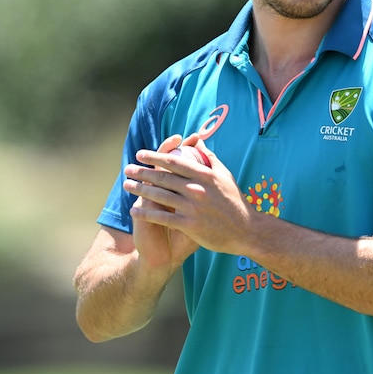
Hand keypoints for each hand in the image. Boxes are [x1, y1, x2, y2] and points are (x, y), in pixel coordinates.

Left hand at [124, 137, 253, 256]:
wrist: (245, 230)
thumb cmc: (235, 201)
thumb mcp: (225, 175)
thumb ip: (209, 158)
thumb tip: (198, 142)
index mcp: (205, 175)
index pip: (174, 161)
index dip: (155, 157)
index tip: (141, 154)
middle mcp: (196, 189)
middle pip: (163, 177)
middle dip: (142, 172)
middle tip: (128, 168)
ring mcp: (192, 207)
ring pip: (159, 196)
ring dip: (140, 190)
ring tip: (127, 185)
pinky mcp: (189, 225)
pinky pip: (162, 217)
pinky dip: (146, 213)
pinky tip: (134, 211)